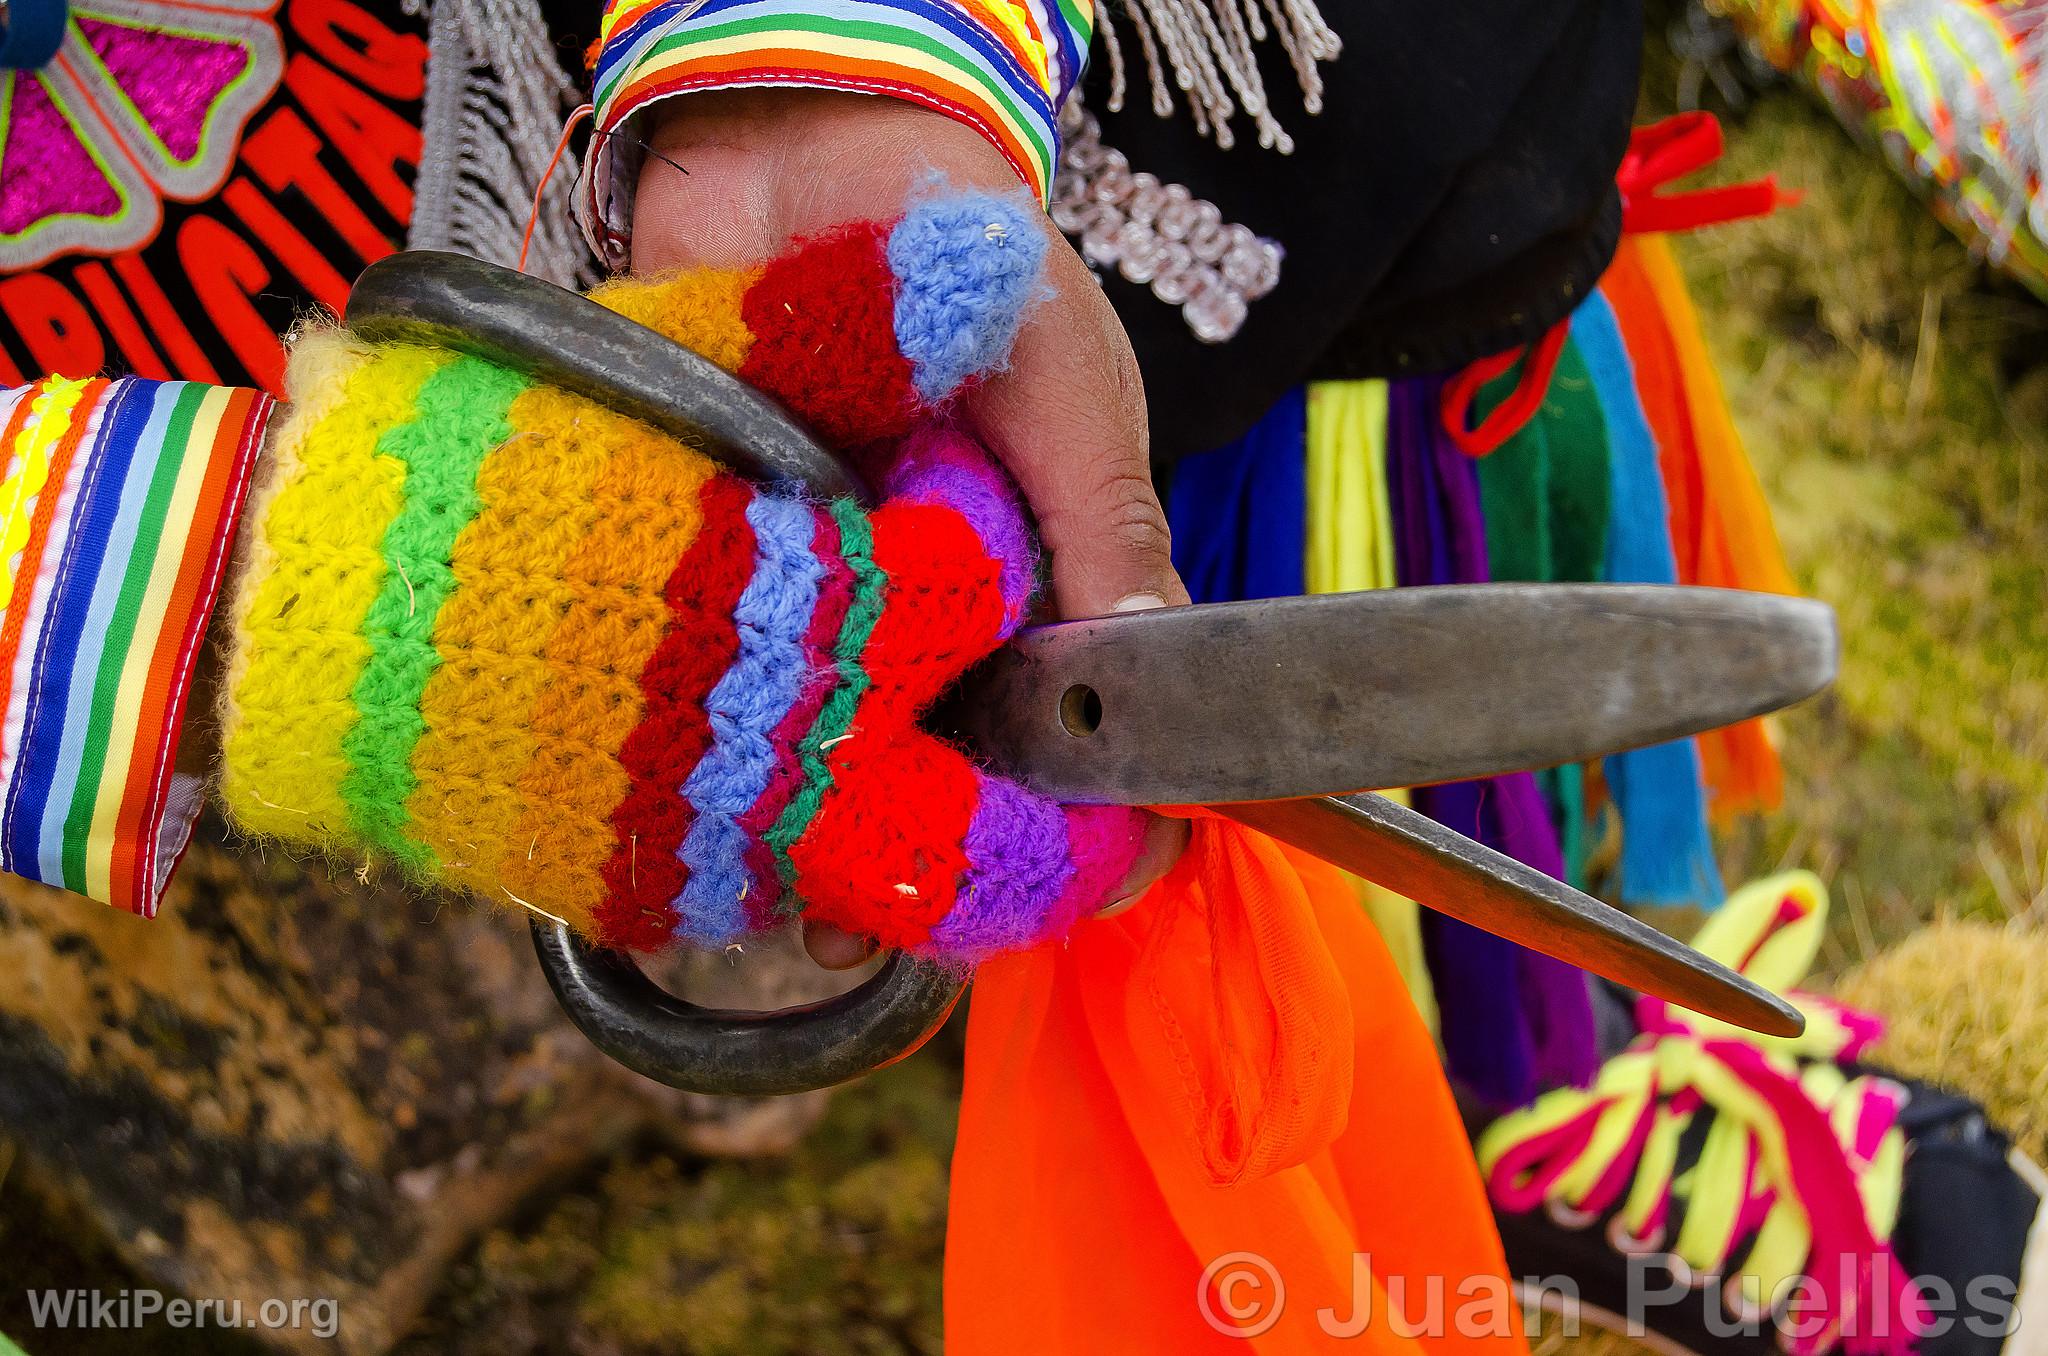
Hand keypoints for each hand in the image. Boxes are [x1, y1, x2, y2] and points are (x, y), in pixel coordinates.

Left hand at [630, 89, 1189, 963]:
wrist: (793, 150)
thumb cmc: (966, 258)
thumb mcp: (1064, 375)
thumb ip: (1100, 510)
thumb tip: (1156, 652)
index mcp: (1038, 586)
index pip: (1077, 736)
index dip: (1084, 824)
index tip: (1067, 884)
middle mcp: (931, 620)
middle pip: (944, 780)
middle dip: (922, 865)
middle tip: (876, 923)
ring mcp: (820, 609)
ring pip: (826, 761)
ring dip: (809, 836)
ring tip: (790, 906)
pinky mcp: (717, 583)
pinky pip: (711, 695)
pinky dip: (703, 756)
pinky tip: (691, 819)